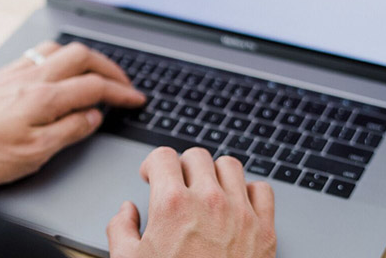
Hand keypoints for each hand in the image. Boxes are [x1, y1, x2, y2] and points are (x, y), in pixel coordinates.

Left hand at [0, 41, 146, 184]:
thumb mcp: (34, 153)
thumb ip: (69, 131)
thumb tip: (94, 116)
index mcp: (45, 97)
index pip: (94, 87)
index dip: (121, 93)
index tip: (136, 100)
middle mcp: (33, 76)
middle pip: (83, 56)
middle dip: (110, 68)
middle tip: (124, 85)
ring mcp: (17, 71)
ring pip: (61, 49)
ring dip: (85, 58)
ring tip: (97, 74)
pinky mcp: (4, 73)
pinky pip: (40, 52)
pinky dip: (61, 57)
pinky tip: (60, 70)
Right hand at [107, 147, 276, 257]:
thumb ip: (120, 229)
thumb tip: (127, 212)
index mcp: (172, 205)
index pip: (163, 156)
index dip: (152, 164)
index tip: (151, 175)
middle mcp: (209, 202)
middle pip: (196, 156)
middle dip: (182, 167)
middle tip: (176, 184)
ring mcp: (240, 214)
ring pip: (230, 166)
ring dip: (215, 173)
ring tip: (206, 189)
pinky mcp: (264, 230)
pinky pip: (262, 190)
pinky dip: (249, 191)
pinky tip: (236, 203)